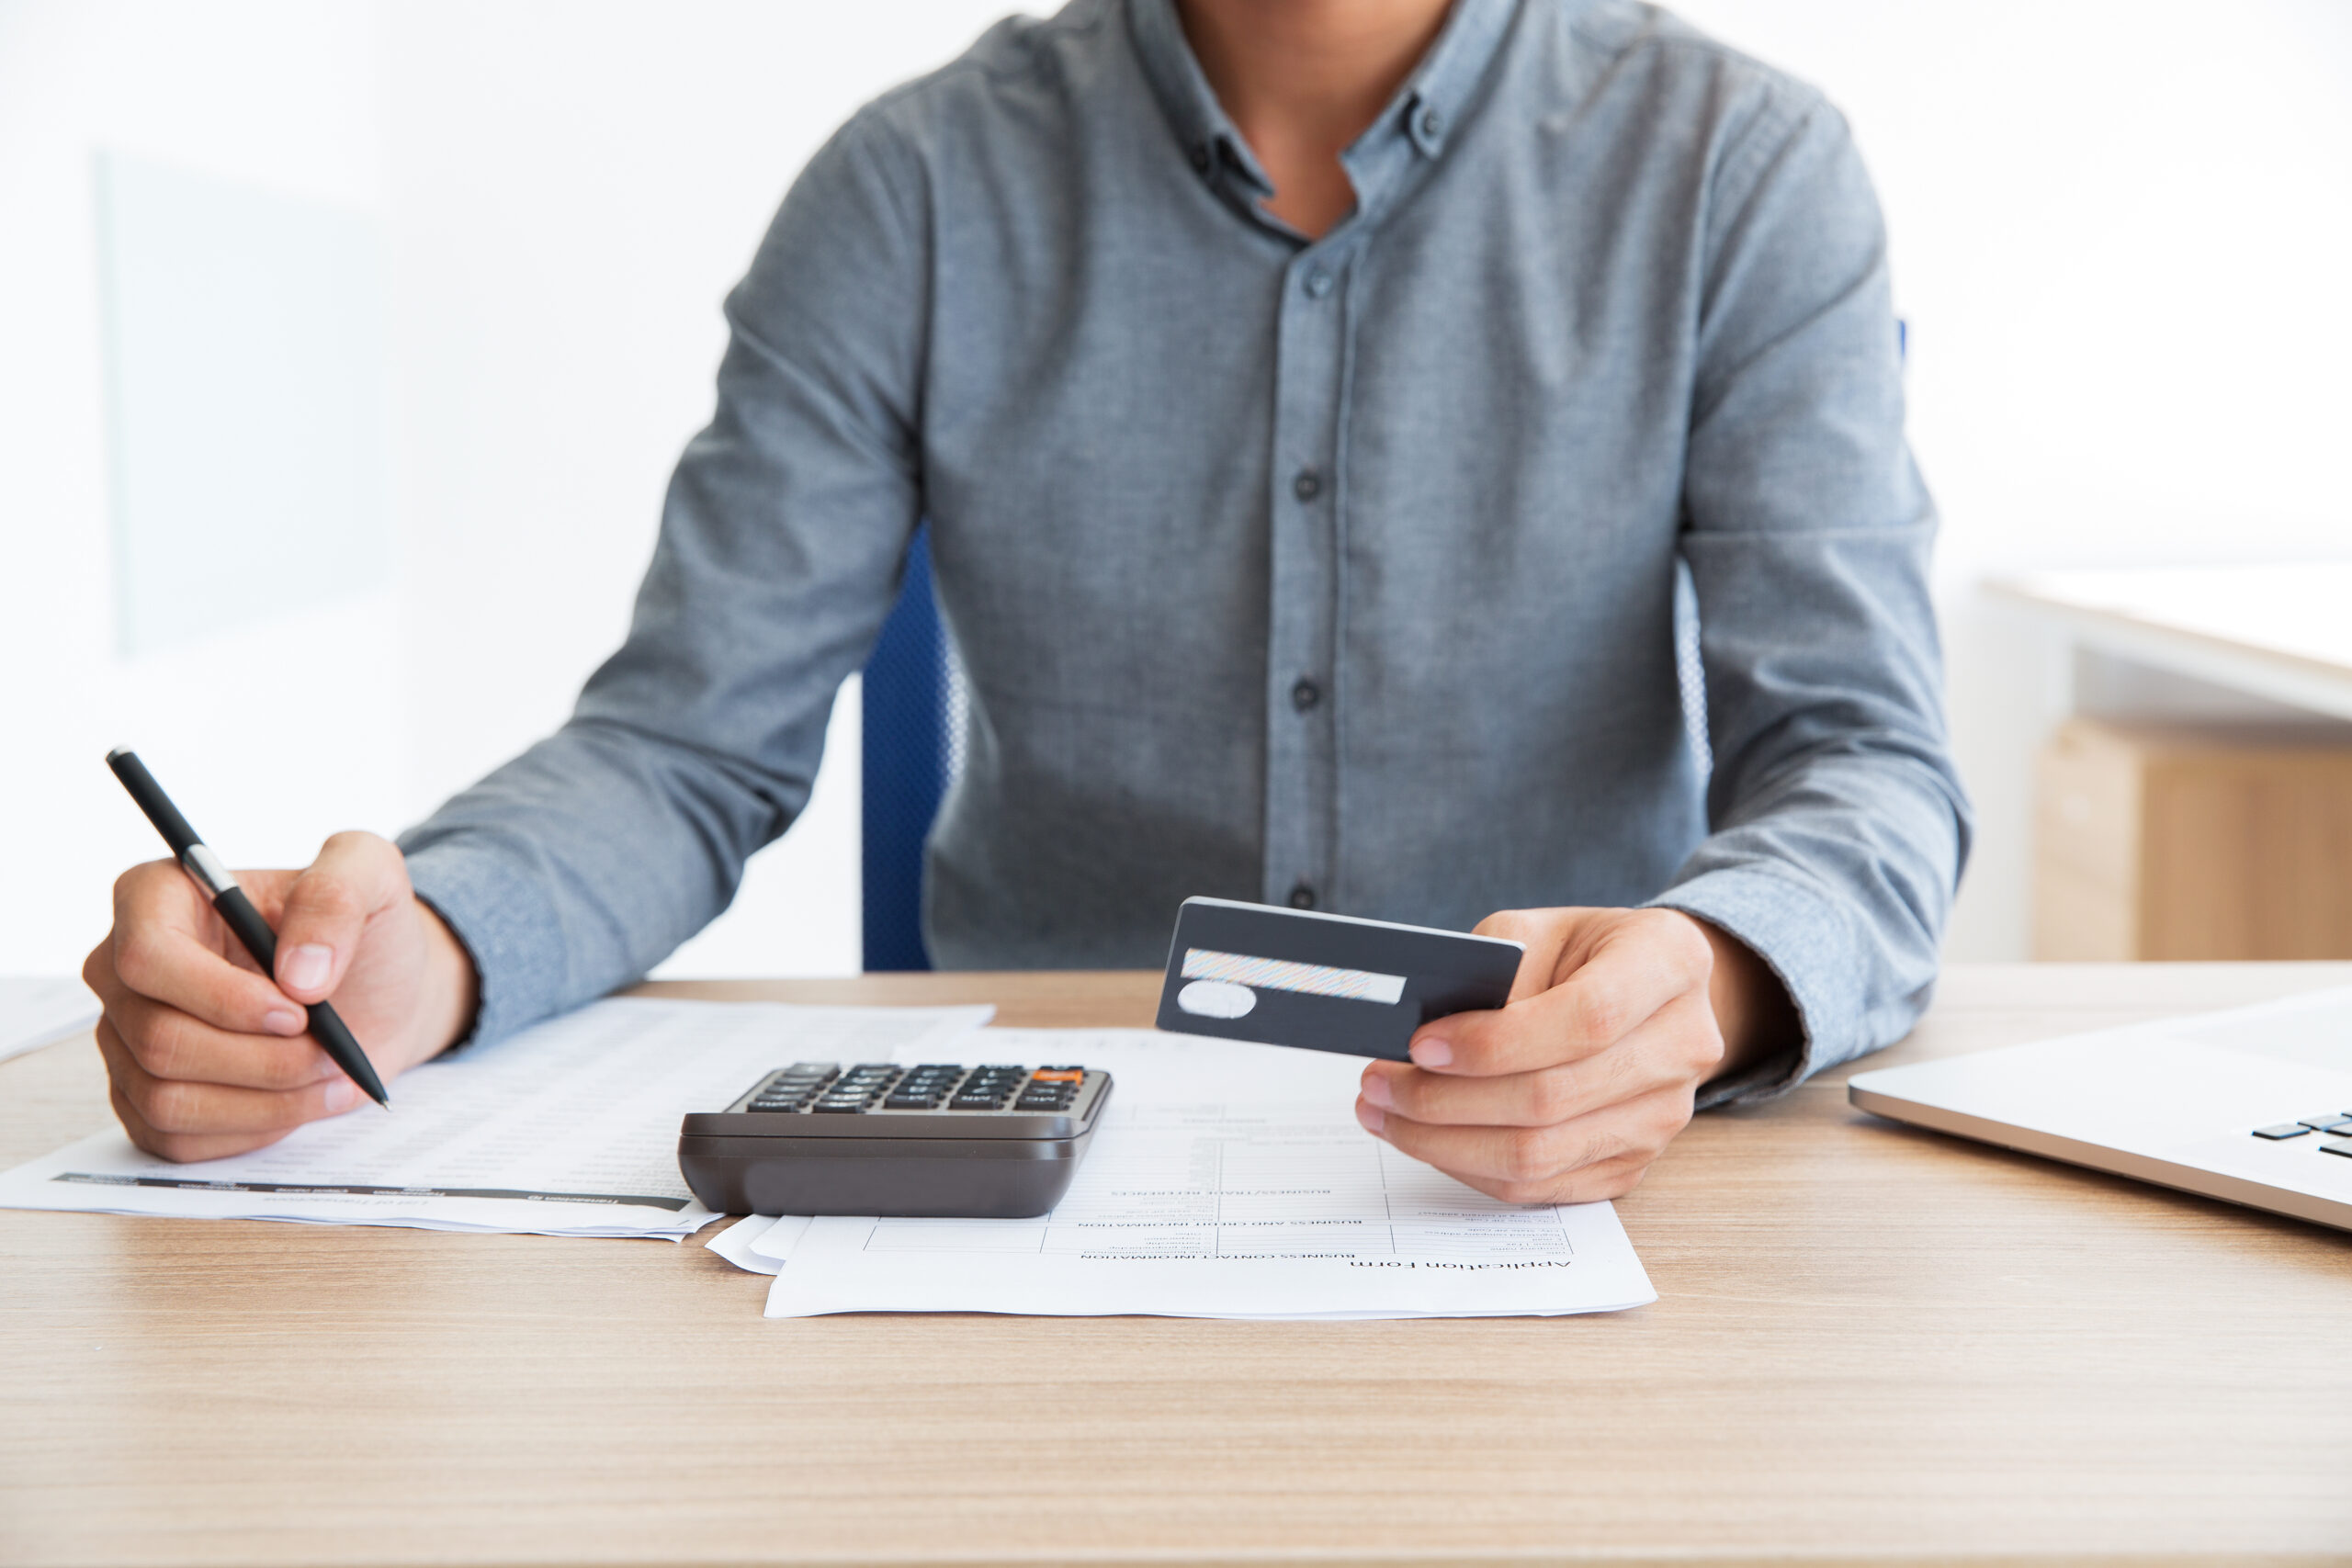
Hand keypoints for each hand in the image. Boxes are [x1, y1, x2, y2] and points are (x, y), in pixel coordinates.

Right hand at [83, 831, 479, 1162]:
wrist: (376, 991)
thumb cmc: (361, 928)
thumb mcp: (370, 874)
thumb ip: (336, 897)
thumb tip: (298, 973)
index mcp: (157, 898)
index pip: (148, 957)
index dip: (223, 997)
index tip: (299, 1011)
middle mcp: (125, 970)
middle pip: (160, 1039)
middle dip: (262, 1059)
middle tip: (331, 1052)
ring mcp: (128, 1039)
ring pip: (167, 1098)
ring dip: (266, 1099)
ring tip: (331, 1076)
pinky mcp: (146, 1098)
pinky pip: (177, 1139)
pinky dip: (254, 1128)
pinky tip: (300, 1101)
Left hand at [1354, 906, 1796, 1203]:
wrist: (1645, 990)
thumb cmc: (1582, 952)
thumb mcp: (1539, 929)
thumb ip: (1492, 969)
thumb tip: (1423, 1038)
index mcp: (1670, 962)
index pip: (1586, 1018)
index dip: (1496, 1042)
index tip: (1419, 1044)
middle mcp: (1683, 1044)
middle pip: (1553, 1098)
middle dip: (1445, 1099)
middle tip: (1376, 1084)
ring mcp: (1665, 1116)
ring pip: (1540, 1156)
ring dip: (1443, 1143)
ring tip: (1384, 1113)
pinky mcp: (1634, 1163)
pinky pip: (1541, 1187)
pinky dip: (1470, 1167)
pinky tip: (1426, 1138)